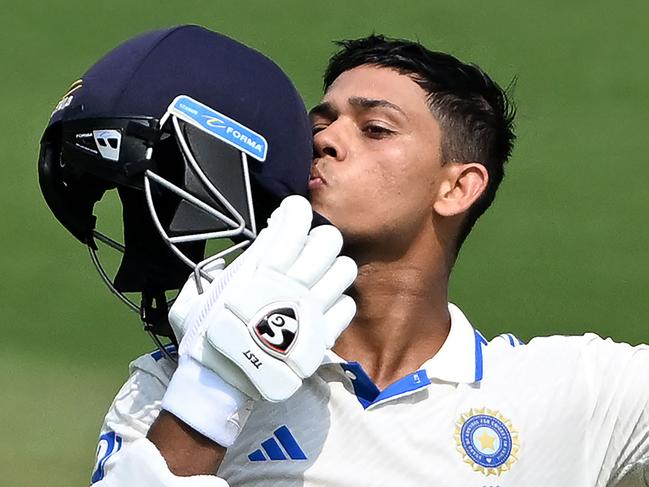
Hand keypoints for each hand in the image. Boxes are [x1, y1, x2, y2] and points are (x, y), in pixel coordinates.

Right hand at [162, 195, 356, 445]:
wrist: (222, 385)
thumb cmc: (206, 340)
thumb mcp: (196, 298)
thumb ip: (217, 275)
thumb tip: (232, 264)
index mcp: (260, 269)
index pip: (293, 223)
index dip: (296, 211)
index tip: (289, 214)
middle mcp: (291, 284)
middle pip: (328, 241)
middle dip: (319, 237)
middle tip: (306, 248)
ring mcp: (311, 309)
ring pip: (344, 269)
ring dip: (333, 267)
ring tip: (319, 276)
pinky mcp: (322, 335)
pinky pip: (347, 305)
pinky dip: (339, 302)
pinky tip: (323, 305)